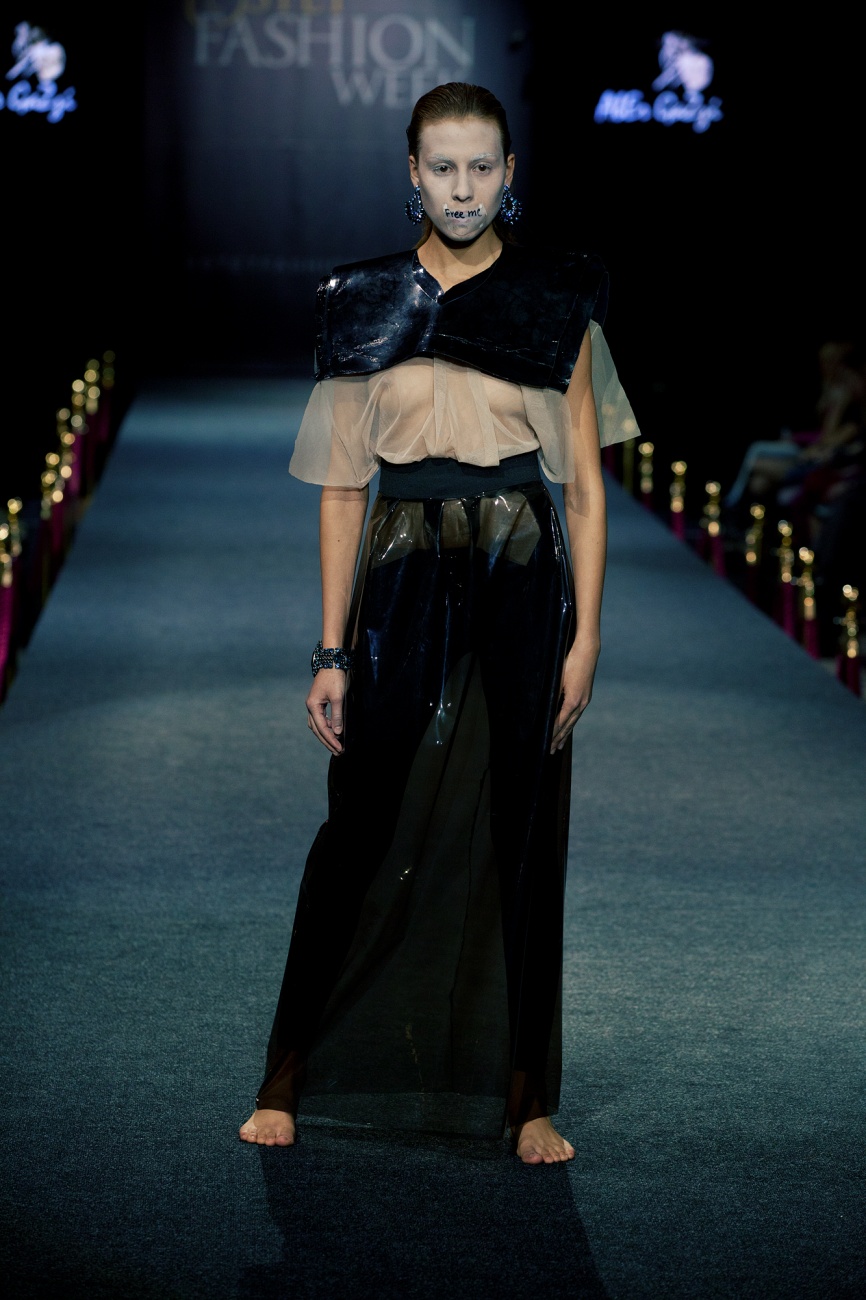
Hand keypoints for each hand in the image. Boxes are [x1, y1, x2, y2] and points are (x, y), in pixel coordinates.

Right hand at [306, 668, 346, 754]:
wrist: (332, 662)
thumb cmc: (335, 678)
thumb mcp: (338, 697)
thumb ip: (337, 716)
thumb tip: (338, 732)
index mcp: (313, 706)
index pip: (322, 728)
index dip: (331, 740)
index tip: (339, 748)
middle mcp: (310, 706)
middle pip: (317, 730)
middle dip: (327, 741)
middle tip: (338, 752)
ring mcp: (313, 704)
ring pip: (317, 725)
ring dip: (325, 736)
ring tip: (336, 745)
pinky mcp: (317, 702)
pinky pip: (320, 719)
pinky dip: (326, 727)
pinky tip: (334, 732)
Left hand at [550, 639, 599, 753]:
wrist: (587, 650)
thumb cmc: (570, 662)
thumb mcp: (557, 678)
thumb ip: (552, 694)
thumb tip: (545, 708)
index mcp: (572, 701)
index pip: (559, 722)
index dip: (551, 733)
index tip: (544, 743)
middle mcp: (581, 704)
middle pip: (567, 726)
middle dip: (557, 739)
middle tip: (550, 751)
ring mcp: (585, 700)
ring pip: (573, 722)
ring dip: (565, 734)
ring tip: (558, 745)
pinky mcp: (585, 696)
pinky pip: (576, 714)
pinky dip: (571, 724)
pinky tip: (568, 727)